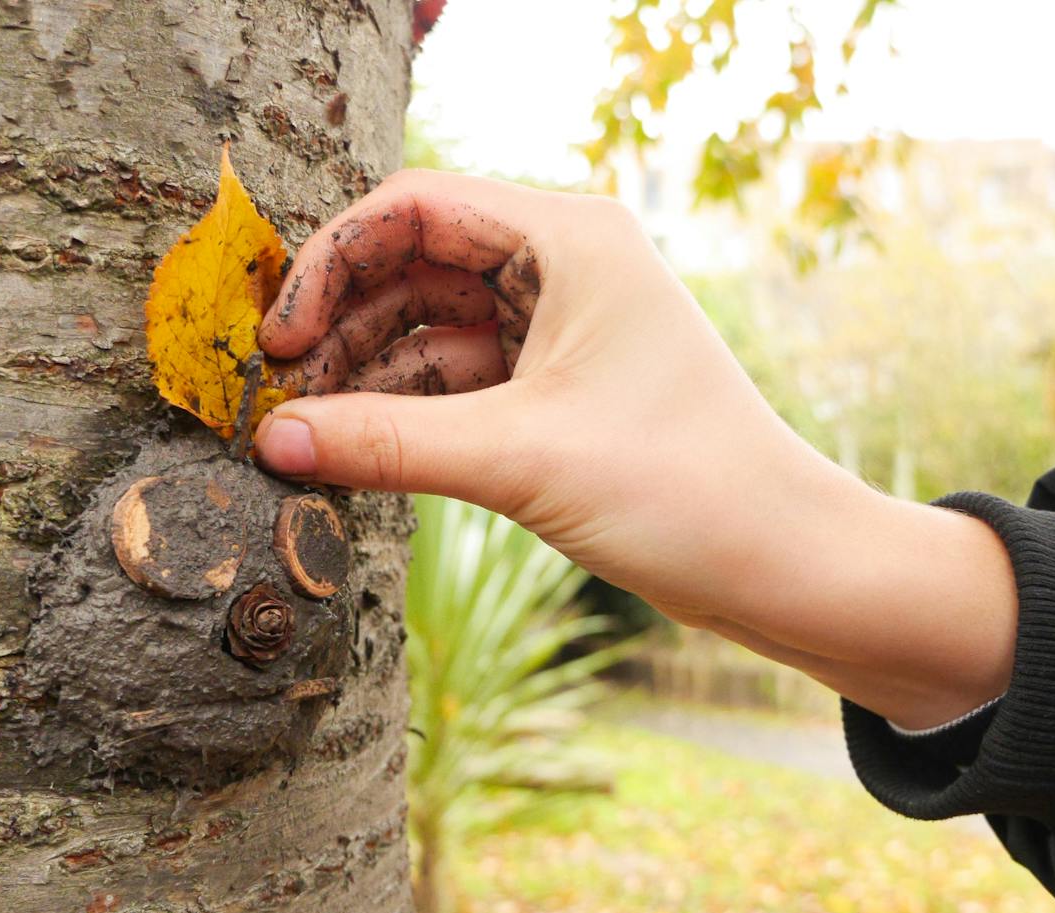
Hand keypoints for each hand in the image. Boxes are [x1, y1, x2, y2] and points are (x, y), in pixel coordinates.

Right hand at [254, 170, 1015, 726]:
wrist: (783, 562)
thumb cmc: (683, 487)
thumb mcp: (518, 459)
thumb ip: (387, 445)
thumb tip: (271, 443)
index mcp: (569, 238)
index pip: (413, 208)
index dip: (332, 263)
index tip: (280, 340)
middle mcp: (564, 266)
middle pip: (413, 265)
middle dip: (342, 325)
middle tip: (277, 394)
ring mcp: (562, 328)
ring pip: (431, 328)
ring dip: (368, 376)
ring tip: (306, 433)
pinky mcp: (560, 390)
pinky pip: (458, 380)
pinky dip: (408, 411)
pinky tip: (359, 451)